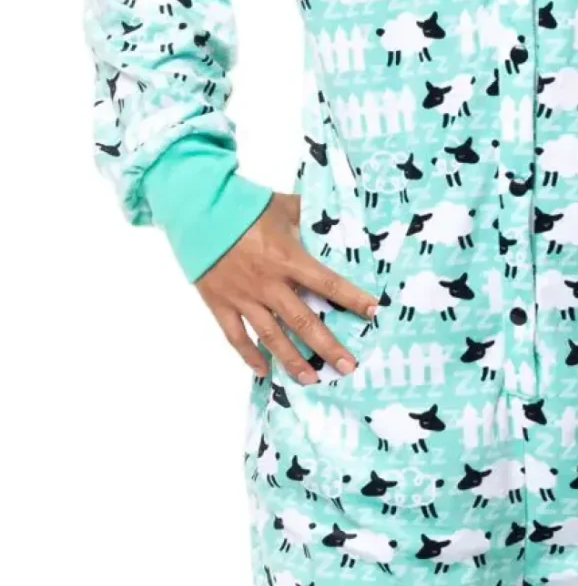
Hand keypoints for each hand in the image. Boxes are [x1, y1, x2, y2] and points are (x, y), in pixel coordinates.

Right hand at [195, 190, 377, 382]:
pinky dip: (249, 356)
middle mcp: (268, 283)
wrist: (197, 210)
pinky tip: (263, 371)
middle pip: (303, 321)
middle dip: (327, 346)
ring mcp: (243, 297)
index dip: (351, 298)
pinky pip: (236, 336)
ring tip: (312, 380)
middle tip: (348, 367)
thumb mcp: (281, 206)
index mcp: (287, 259)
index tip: (373, 312)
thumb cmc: (242, 205)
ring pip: (272, 336)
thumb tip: (331, 216)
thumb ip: (306, 216)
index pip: (326, 283)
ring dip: (293, 360)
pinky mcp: (220, 303)